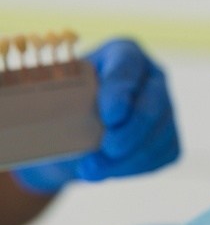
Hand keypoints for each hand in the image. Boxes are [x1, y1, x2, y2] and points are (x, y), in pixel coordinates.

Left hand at [12, 39, 179, 193]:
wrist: (71, 138)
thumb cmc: (58, 109)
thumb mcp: (50, 94)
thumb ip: (44, 93)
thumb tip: (24, 104)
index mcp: (123, 53)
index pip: (127, 66)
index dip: (120, 90)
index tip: (108, 116)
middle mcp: (151, 77)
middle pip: (153, 102)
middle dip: (132, 130)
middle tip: (107, 150)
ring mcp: (166, 107)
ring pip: (159, 133)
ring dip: (129, 158)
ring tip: (93, 171)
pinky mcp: (169, 135)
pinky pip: (162, 153)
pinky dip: (137, 167)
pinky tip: (112, 169)